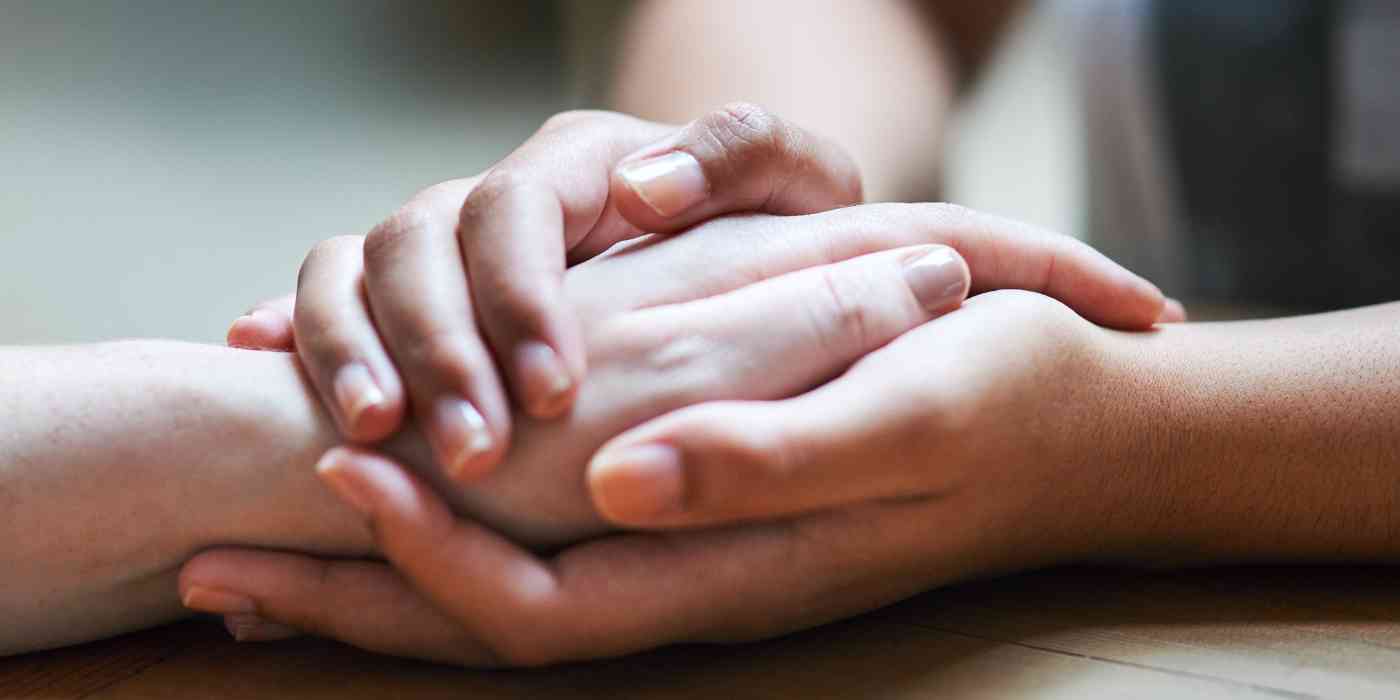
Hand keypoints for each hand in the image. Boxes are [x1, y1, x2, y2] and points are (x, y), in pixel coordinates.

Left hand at [183, 202, 1170, 663]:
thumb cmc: (1010, 402)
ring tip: (263, 563)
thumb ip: (771, 456)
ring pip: (503, 603)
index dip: (426, 557)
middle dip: (351, 599)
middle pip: (488, 629)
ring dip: (378, 584)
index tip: (333, 472)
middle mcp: (698, 586)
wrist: (1089, 429)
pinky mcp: (701, 523)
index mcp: (736, 568)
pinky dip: (452, 547)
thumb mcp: (910, 407)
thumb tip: (622, 485)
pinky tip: (399, 508)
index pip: (542, 606)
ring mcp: (695, 562)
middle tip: (216, 558)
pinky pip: (550, 558)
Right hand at [230, 104, 867, 483]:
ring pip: (357, 265)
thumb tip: (642, 188)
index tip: (551, 394)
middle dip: (435, 346)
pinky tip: (261, 358)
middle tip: (471, 451)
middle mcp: (499, 198)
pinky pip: (328, 291)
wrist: (744, 252)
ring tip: (370, 441)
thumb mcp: (793, 181)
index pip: (516, 206)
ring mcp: (448, 246)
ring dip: (353, 349)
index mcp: (582, 163)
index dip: (515, 295)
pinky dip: (296, 324)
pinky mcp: (413, 296)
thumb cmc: (776, 227)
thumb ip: (738, 159)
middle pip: (419, 238)